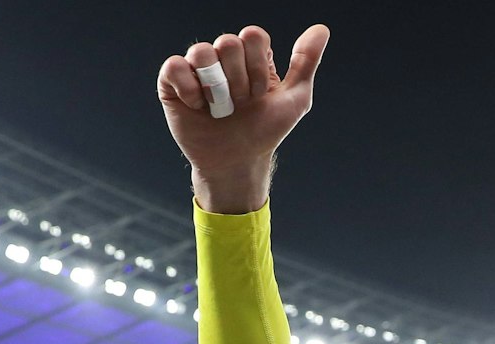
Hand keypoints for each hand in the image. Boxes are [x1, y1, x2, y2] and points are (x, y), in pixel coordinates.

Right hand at [158, 24, 330, 213]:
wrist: (238, 161)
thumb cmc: (264, 131)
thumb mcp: (294, 99)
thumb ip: (306, 62)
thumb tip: (321, 30)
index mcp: (250, 56)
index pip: (252, 36)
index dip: (257, 66)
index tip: (259, 93)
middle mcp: (222, 58)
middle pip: (227, 42)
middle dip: (238, 81)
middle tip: (239, 104)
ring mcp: (196, 69)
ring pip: (200, 51)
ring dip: (215, 86)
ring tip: (219, 108)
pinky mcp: (173, 84)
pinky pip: (174, 66)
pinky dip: (189, 89)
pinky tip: (198, 107)